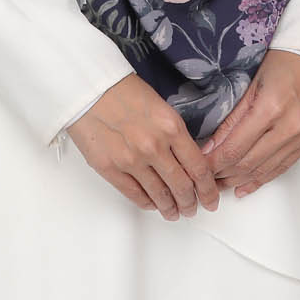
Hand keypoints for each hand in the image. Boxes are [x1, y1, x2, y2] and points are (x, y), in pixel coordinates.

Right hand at [65, 74, 220, 219]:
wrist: (88, 87)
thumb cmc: (123, 90)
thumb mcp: (160, 106)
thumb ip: (174, 134)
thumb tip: (187, 160)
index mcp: (171, 127)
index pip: (198, 168)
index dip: (208, 189)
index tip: (211, 198)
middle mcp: (154, 147)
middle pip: (182, 187)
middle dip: (190, 203)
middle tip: (193, 208)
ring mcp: (131, 160)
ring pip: (160, 196)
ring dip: (170, 208)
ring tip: (174, 212)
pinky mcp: (110, 168)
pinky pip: (135, 195)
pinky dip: (147, 203)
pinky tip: (153, 204)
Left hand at [200, 49, 299, 198]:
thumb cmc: (288, 58)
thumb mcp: (254, 82)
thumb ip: (234, 116)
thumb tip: (212, 144)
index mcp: (271, 107)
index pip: (235, 147)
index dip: (214, 162)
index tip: (199, 167)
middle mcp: (289, 127)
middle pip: (248, 162)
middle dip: (223, 174)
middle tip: (205, 178)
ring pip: (265, 170)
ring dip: (240, 180)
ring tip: (220, 184)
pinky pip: (283, 167)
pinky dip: (262, 179)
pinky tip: (245, 186)